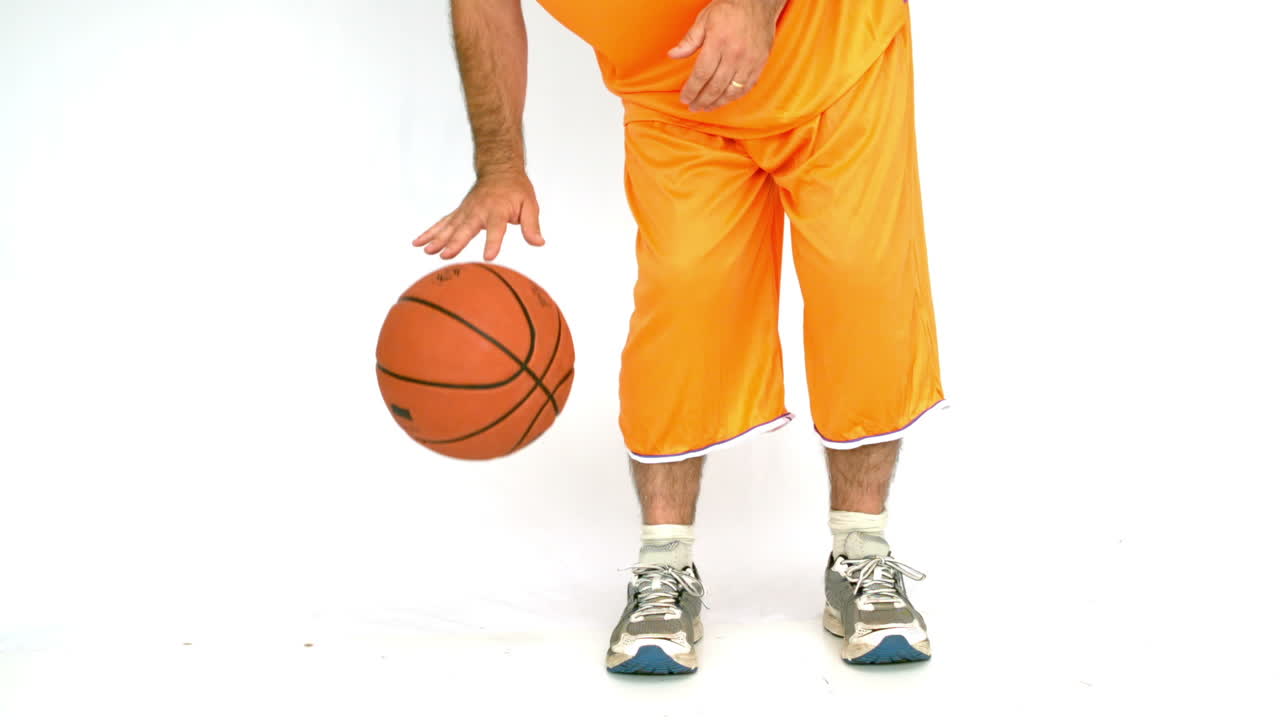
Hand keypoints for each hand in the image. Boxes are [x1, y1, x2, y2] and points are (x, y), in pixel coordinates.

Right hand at [412, 171, 544, 260]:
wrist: (499, 168)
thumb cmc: (516, 189)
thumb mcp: (530, 205)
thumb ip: (532, 225)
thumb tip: (539, 242)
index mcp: (498, 210)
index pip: (496, 228)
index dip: (493, 242)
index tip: (489, 256)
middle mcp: (478, 210)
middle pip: (466, 228)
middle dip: (455, 242)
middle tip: (444, 255)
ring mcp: (466, 211)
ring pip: (450, 226)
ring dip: (437, 239)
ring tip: (426, 251)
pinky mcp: (459, 212)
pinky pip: (443, 223)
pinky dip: (430, 232)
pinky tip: (418, 243)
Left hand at [669, 0, 784, 111]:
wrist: (758, 2)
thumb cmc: (729, 9)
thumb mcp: (704, 20)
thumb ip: (689, 41)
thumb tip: (673, 55)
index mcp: (718, 43)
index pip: (701, 74)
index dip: (692, 90)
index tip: (684, 98)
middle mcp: (734, 54)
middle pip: (715, 86)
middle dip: (701, 100)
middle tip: (693, 107)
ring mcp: (749, 61)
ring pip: (731, 91)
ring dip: (717, 103)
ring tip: (706, 107)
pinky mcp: (760, 63)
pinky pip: (747, 87)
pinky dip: (734, 96)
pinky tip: (725, 99)